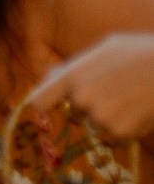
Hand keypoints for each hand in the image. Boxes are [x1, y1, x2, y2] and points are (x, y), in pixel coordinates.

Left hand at [24, 33, 153, 141]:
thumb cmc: (144, 52)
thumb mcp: (107, 48)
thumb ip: (76, 65)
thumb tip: (51, 77)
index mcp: (74, 75)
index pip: (39, 101)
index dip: (48, 104)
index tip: (53, 105)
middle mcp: (82, 97)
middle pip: (74, 113)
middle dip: (91, 106)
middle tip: (118, 90)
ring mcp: (100, 116)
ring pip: (97, 124)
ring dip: (112, 117)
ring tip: (134, 97)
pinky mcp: (120, 131)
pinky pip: (117, 135)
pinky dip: (129, 127)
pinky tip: (143, 110)